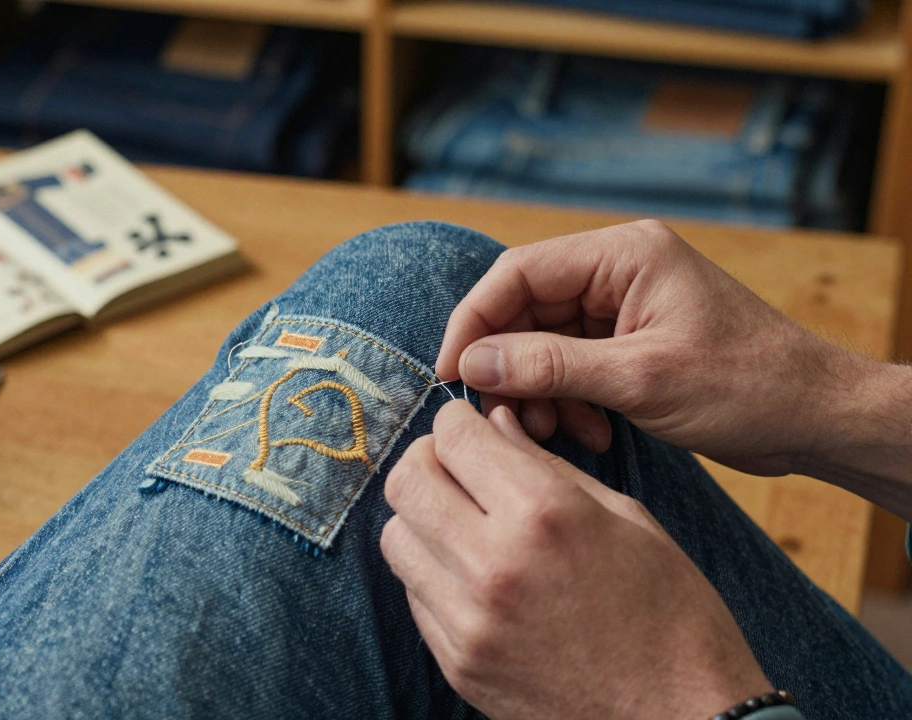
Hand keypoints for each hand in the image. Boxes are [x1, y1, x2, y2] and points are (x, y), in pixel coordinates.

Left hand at [381, 401, 770, 718]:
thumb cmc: (672, 614)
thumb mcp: (628, 519)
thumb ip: (549, 468)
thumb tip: (497, 424)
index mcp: (543, 514)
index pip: (452, 435)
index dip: (458, 421)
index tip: (472, 429)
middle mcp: (492, 564)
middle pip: (406, 481)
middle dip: (427, 460)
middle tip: (458, 469)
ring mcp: (468, 620)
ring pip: (396, 537)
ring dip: (423, 518)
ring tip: (464, 524)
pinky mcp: (457, 662)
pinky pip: (413, 594)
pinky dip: (432, 572)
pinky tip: (474, 575)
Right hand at [436, 219, 861, 476]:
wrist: (816, 419)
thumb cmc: (748, 387)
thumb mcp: (641, 379)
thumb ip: (551, 365)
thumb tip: (472, 362)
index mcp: (625, 254)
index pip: (519, 273)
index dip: (474, 322)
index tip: (451, 373)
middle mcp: (619, 271)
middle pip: (525, 310)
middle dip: (509, 367)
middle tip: (504, 417)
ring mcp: (624, 308)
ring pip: (542, 343)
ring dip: (537, 391)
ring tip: (553, 432)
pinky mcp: (629, 344)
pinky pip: (570, 366)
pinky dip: (566, 401)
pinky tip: (586, 433)